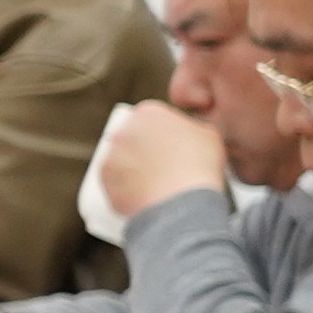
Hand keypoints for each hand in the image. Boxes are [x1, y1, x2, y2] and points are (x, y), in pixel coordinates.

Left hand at [93, 99, 230, 217]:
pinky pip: (114, 183)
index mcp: (149, 112)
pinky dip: (125, 190)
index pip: (152, 121)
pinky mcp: (104, 178)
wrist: (181, 200)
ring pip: (121, 161)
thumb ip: (194, 128)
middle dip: (143, 152)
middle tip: (161, 170)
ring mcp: (111, 154)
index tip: (171, 152)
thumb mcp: (209, 135)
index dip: (163, 137)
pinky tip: (142, 198)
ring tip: (153, 187)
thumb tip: (189, 134)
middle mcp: (124, 129)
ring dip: (132, 171)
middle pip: (133, 139)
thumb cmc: (200, 167)